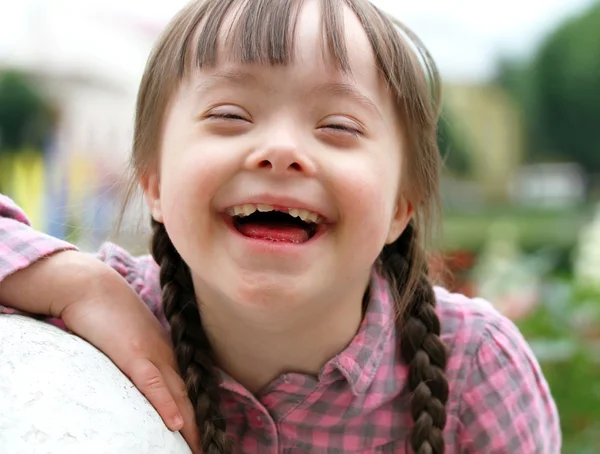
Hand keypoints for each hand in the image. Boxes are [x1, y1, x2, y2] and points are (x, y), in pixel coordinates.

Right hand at [56, 255, 201, 452]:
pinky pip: (152, 384)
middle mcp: (166, 356)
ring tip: (202, 448)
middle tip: (211, 449)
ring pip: (178, 395)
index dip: (200, 413)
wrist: (93, 287)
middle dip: (202, 427)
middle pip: (189, 397)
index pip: (188, 389)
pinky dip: (165, 405)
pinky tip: (176, 425)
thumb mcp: (130, 340)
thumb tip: (143, 379)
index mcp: (166, 353)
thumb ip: (140, 360)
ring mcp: (152, 355)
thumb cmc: (110, 313)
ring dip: (192, 425)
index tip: (208, 435)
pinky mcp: (132, 354)